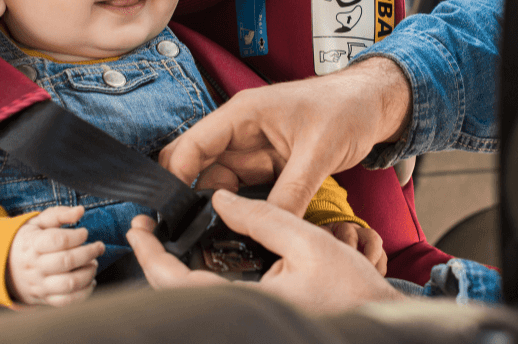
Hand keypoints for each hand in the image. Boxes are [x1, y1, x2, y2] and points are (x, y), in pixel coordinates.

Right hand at [6, 205, 104, 306]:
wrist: (5, 267)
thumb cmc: (28, 242)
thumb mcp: (37, 223)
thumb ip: (59, 215)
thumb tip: (80, 211)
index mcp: (32, 245)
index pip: (57, 240)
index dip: (77, 235)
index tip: (84, 232)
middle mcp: (35, 266)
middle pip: (66, 261)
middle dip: (89, 253)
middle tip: (99, 247)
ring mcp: (40, 285)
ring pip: (69, 283)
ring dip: (88, 272)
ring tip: (93, 263)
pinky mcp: (45, 298)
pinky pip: (67, 300)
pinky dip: (84, 292)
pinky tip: (90, 280)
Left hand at [127, 189, 405, 310]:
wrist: (378, 319)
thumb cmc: (352, 289)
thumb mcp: (309, 241)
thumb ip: (262, 217)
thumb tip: (221, 199)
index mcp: (248, 303)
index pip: (178, 283)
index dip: (151, 255)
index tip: (138, 229)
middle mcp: (242, 315)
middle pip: (178, 295)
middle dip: (156, 261)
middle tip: (146, 229)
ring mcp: (249, 318)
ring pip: (195, 298)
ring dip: (175, 270)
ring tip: (168, 237)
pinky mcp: (256, 318)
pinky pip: (215, 300)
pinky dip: (200, 278)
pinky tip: (202, 255)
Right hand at [159, 58, 411, 215]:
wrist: (374, 104)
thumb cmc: (347, 109)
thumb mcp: (319, 152)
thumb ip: (292, 192)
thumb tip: (269, 227)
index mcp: (243, 114)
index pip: (192, 145)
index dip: (176, 178)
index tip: (172, 214)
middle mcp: (241, 131)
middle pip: (196, 166)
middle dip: (188, 196)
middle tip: (187, 233)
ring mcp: (253, 149)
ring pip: (218, 182)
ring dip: (215, 207)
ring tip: (212, 237)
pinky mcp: (267, 165)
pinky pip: (242, 190)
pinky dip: (238, 209)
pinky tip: (238, 229)